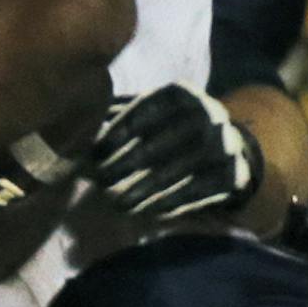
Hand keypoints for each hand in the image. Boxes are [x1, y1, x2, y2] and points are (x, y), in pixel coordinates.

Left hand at [87, 84, 263, 220]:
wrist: (227, 150)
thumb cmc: (171, 130)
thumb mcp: (150, 115)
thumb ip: (117, 117)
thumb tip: (74, 129)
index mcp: (181, 93)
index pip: (143, 111)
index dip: (116, 134)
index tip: (93, 155)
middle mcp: (207, 113)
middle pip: (158, 143)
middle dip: (124, 165)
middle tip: (100, 183)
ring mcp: (223, 143)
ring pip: (175, 171)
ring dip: (142, 190)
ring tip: (118, 204)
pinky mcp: (232, 173)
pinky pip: (194, 192)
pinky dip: (167, 203)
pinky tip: (145, 212)